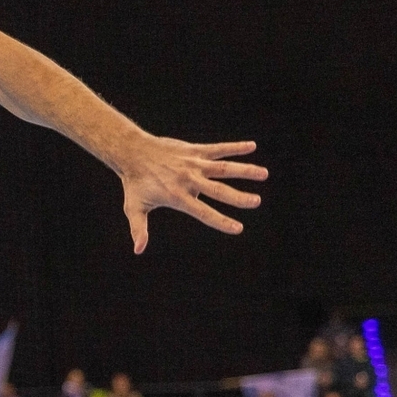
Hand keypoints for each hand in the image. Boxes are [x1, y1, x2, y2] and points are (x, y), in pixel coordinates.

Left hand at [116, 137, 266, 253]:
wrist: (132, 152)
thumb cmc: (134, 183)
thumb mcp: (134, 208)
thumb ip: (139, 229)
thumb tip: (138, 250)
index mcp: (178, 196)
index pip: (203, 212)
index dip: (220, 221)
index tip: (238, 228)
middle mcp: (188, 180)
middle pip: (218, 190)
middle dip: (238, 197)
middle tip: (257, 202)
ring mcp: (193, 164)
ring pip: (223, 167)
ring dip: (244, 170)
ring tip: (264, 174)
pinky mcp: (194, 151)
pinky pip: (217, 149)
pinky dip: (234, 147)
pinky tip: (252, 146)